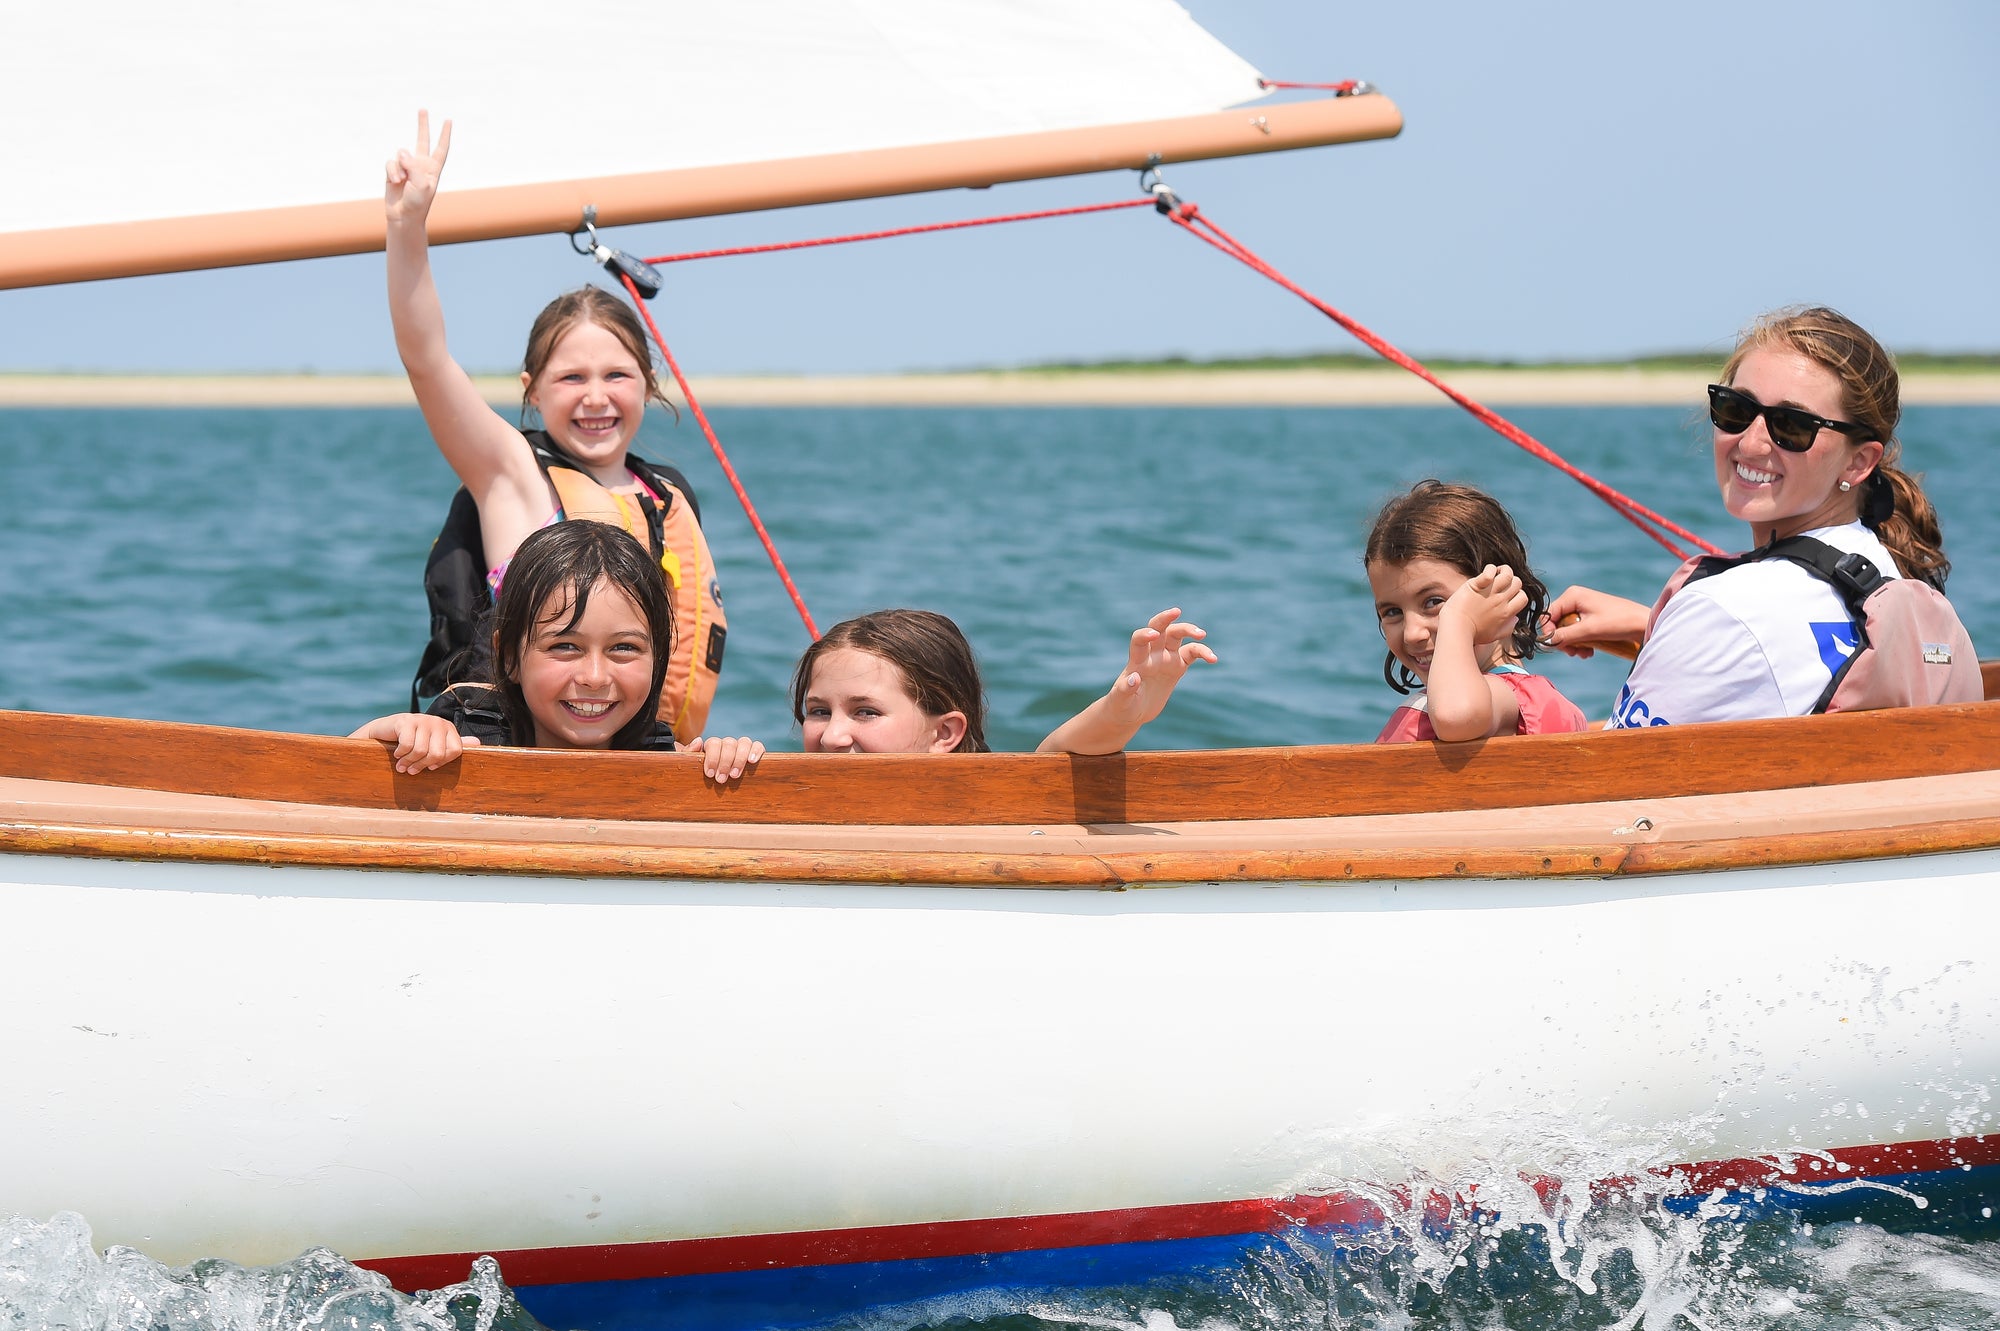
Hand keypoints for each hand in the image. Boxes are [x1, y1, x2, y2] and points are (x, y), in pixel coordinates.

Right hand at [350, 712, 477, 772]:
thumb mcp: (434, 744)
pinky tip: (396, 754)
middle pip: (437, 753)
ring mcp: (422, 719)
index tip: (430, 767)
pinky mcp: (406, 721)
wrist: (385, 731)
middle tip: (410, 770)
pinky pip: (407, 745)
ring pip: (420, 751)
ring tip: (401, 765)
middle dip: (421, 765)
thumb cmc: (413, 741)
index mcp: (448, 728)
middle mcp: (438, 722)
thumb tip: (478, 743)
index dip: (441, 763)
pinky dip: (400, 754)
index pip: (455, 751)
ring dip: (408, 762)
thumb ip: (454, 744)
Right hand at [385, 109, 452, 225]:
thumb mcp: (422, 185)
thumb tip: (402, 152)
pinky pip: (390, 163)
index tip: (448, 121)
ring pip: (401, 155)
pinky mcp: (393, 171)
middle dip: (422, 125)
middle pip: (422, 140)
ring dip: (400, 168)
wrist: (403, 216)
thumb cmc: (418, 203)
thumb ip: (413, 166)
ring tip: (403, 182)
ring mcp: (406, 167)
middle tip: (423, 109)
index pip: (441, 148)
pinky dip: (392, 172)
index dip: (444, 135)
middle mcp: (420, 165)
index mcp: (433, 169)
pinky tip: (395, 182)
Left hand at [680, 735, 764, 784]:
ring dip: (739, 759)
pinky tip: (752, 762)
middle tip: (720, 779)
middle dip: (724, 762)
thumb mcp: (690, 766)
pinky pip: (758, 746)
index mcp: (713, 746)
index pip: (714, 743)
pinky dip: (756, 751)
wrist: (717, 789)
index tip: (710, 774)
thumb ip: (689, 753)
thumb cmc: (702, 778)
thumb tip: (699, 741)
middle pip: (729, 743)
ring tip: (734, 776)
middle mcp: (728, 744)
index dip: (712, 757)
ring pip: (744, 742)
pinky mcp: (755, 753)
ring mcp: (742, 748)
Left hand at [1105, 607, 1217, 727]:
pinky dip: (1202, 653)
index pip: (1140, 640)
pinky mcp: (1177, 667)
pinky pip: (1192, 654)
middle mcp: (1152, 655)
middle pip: (1159, 629)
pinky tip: (1213, 659)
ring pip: (1177, 636)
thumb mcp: (1121, 701)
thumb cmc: (1122, 706)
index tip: (1154, 635)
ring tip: (1202, 634)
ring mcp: (1165, 659)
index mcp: (1137, 661)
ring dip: (1189, 630)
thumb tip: (1133, 678)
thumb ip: (1126, 689)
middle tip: (1177, 611)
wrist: (1132, 713)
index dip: (1145, 634)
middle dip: (1166, 619)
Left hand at [1442, 564, 1527, 647]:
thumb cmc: (1472, 635)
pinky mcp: (1476, 585)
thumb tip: (1516, 619)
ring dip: (1503, 570)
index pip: (1523, 598)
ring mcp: (1489, 592)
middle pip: (1517, 583)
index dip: (1517, 594)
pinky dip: (1490, 569)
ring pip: (1508, 574)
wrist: (1455, 630)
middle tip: (1499, 582)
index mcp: (1506, 613)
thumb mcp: (1494, 635)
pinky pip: (1489, 572)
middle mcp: (1500, 601)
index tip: (1507, 594)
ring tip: (1495, 573)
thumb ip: (1507, 628)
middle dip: (1511, 580)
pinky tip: (1486, 573)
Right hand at [1542, 585, 1649, 658]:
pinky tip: (1590, 651)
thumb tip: (1545, 642)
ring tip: (1584, 654)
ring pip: (1567, 630)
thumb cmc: (1619, 622)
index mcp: (1572, 596)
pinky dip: (1581, 643)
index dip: (1549, 632)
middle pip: (1557, 624)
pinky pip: (1578, 632)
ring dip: (1573, 644)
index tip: (1557, 647)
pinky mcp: (1592, 618)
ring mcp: (1584, 608)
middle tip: (1574, 653)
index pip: (1548, 615)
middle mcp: (1576, 599)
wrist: (1644, 624)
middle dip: (1564, 641)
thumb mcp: (1589, 630)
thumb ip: (1565, 636)